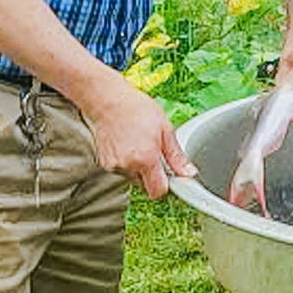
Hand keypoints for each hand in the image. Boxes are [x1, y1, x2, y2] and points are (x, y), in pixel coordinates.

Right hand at [87, 74, 195, 199]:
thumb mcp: (165, 129)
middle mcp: (128, 166)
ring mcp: (114, 166)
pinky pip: (121, 171)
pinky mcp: (104, 163)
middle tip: (154, 152)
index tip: (170, 176)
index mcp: (145, 159)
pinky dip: (127, 163)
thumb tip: (188, 172)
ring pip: (133, 178)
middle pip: (145, 185)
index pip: (157, 191)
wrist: (108, 100)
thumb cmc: (136, 109)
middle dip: (153, 174)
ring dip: (139, 168)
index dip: (166, 186)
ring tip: (139, 145)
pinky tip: (128, 145)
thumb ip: (176, 156)